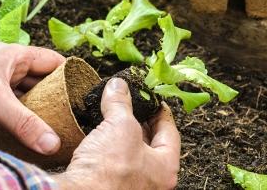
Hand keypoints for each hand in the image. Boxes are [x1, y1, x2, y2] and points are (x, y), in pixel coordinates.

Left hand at [0, 42, 64, 154]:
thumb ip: (25, 122)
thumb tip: (53, 143)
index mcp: (15, 55)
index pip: (53, 61)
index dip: (71, 73)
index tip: (85, 92)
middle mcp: (8, 66)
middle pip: (42, 79)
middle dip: (57, 94)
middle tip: (73, 113)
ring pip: (28, 93)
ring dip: (40, 107)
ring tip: (57, 123)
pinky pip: (13, 106)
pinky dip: (24, 115)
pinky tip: (31, 128)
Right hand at [53, 78, 180, 189]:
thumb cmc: (108, 172)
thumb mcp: (119, 125)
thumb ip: (121, 103)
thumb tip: (118, 86)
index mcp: (165, 169)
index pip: (170, 133)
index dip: (160, 111)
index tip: (153, 100)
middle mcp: (151, 182)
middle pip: (150, 144)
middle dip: (139, 122)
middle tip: (130, 104)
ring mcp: (130, 186)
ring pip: (129, 154)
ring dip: (120, 135)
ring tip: (111, 117)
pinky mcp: (107, 186)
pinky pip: (112, 163)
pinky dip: (106, 148)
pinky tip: (96, 138)